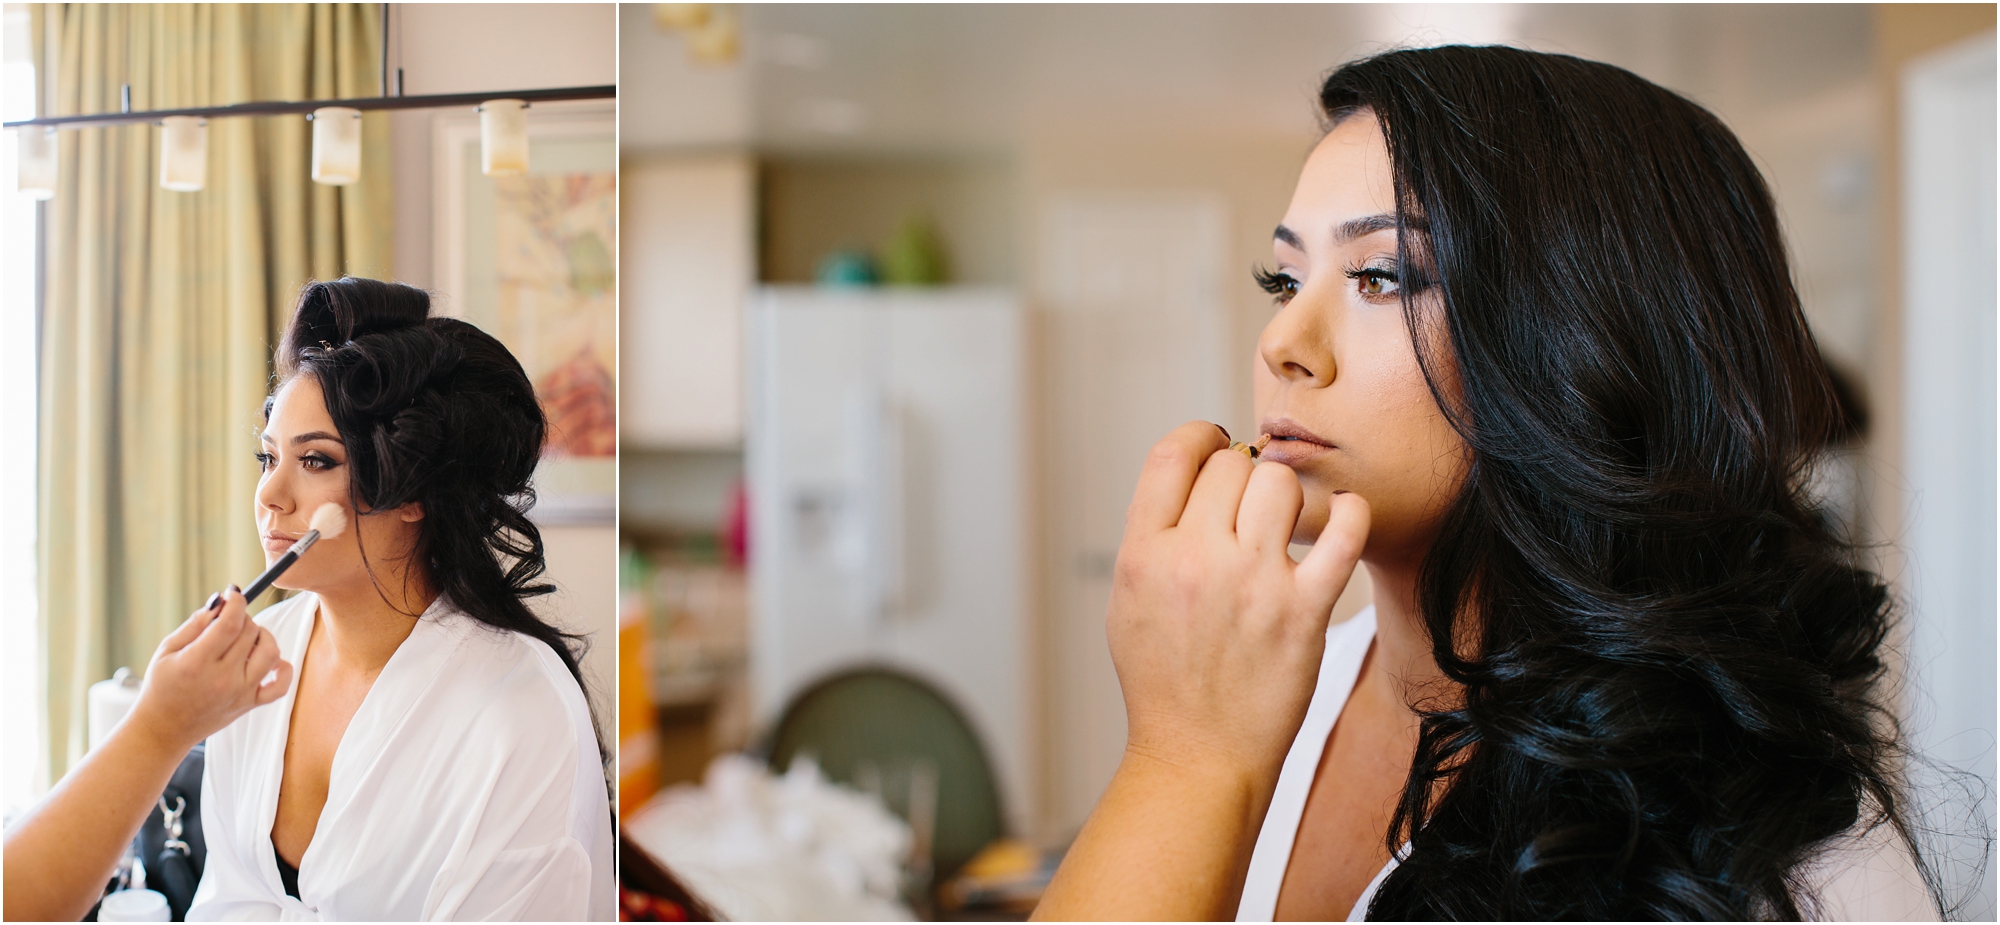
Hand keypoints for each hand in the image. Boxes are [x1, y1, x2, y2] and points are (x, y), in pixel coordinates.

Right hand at [125, 587, 293, 752]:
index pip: (230, 624)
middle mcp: (223, 678)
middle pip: (250, 633)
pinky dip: (282, 669)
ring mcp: (240, 692)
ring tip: (245, 637)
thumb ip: (195, 624)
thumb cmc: (162, 686)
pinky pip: (281, 686)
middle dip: (242, 617)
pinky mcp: (250, 704)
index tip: (233, 593)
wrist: (164, 728)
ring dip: (262, 636)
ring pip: (270, 652)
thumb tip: (221, 602)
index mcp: (197, 663)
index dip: (236, 602)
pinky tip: (270, 660)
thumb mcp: (167, 650)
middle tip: (229, 619)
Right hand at [1108, 421, 1370, 785]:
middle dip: (1243, 475)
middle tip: (1250, 505)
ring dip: (1286, 495)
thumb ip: (1152, 537)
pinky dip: (1350, 514)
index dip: (1200, 438)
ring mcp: (1252, 584)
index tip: (1215, 450)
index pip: (1173, 454)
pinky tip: (1343, 519)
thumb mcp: (1127, 601)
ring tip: (1285, 523)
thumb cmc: (1163, 683)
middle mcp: (1195, 561)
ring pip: (1280, 483)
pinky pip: (1343, 531)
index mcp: (1143, 555)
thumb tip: (1193, 478)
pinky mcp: (1303, 611)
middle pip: (1232, 465)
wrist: (1197, 757)